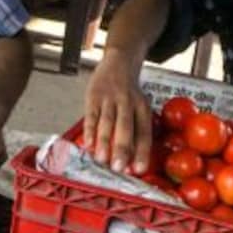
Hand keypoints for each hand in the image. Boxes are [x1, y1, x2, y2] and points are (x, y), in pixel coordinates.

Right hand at [83, 53, 151, 173]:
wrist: (118, 63)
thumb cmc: (129, 93)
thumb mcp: (138, 106)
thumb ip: (135, 129)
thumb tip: (131, 159)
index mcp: (143, 108)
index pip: (144, 133)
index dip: (142, 152)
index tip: (139, 170)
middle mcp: (128, 103)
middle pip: (126, 128)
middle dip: (122, 149)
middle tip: (119, 167)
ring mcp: (110, 99)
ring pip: (107, 123)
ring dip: (104, 142)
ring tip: (101, 160)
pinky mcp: (94, 96)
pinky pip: (91, 116)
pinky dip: (89, 131)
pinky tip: (88, 144)